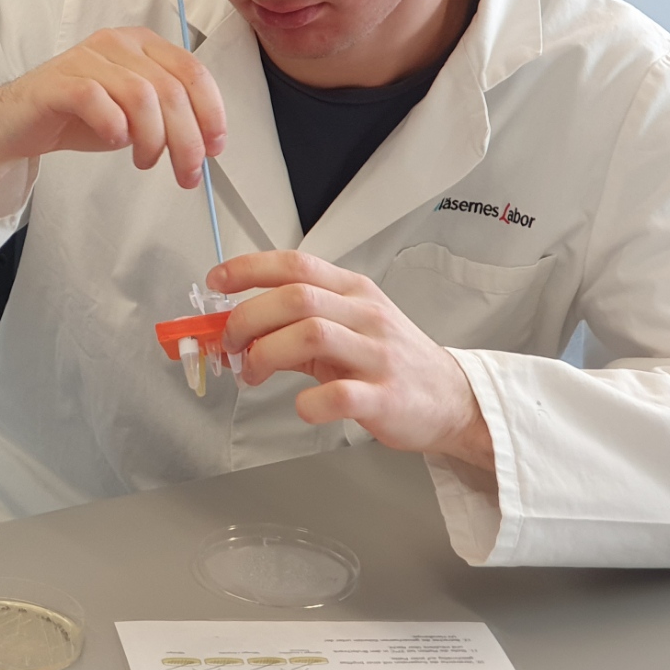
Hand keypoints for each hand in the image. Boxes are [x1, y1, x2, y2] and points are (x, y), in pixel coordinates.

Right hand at [0, 27, 225, 259]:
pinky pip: (98, 100)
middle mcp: (117, 43)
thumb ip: (168, 116)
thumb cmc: (78, 117)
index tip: (215, 149)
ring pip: (142, 96)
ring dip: (153, 139)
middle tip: (187, 173)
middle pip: (171, 89)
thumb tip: (206, 144)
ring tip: (146, 162)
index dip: (212, 112)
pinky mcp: (59, 82)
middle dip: (187, 139)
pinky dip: (115, 126)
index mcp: (142, 44)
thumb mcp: (135, 113)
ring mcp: (86, 59)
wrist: (17, 123)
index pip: (193, 71)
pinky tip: (116, 142)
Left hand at [208, 251, 493, 471]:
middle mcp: (366, 315)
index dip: (248, 268)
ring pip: (311, 335)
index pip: (296, 264)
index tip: (217, 281)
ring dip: (265, 354)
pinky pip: (337, 394)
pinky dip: (307, 402)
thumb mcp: (348, 328)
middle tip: (230, 343)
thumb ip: (296, 325)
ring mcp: (377, 355)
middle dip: (248, 318)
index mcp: (353, 292)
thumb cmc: (392, 360)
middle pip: (295, 297)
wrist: (452, 399)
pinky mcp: (385, 397)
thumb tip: (239, 328)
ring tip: (252, 372)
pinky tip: (301, 406)